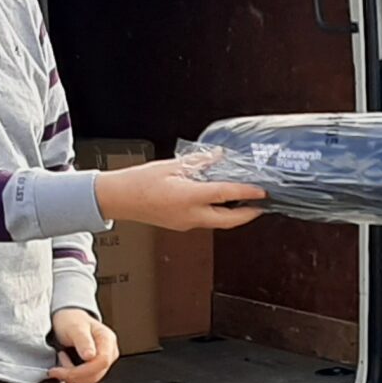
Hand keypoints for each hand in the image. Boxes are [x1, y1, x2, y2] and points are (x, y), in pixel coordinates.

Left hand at [48, 307, 117, 382]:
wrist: (67, 320)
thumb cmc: (71, 320)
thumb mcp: (74, 328)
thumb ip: (83, 341)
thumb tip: (90, 356)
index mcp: (107, 339)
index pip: (102, 362)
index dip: (82, 371)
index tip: (63, 371)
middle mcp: (109, 351)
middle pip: (97, 373)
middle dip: (74, 376)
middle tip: (56, 370)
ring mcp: (104, 360)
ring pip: (92, 379)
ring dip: (72, 377)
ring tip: (61, 364)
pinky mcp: (97, 367)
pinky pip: (87, 379)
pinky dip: (74, 378)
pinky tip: (65, 369)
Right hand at [91, 159, 264, 230]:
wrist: (118, 199)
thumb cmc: (139, 182)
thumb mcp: (171, 166)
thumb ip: (198, 162)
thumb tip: (218, 157)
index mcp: (188, 197)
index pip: (225, 195)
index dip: (247, 193)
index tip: (262, 191)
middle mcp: (190, 215)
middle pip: (228, 221)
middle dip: (249, 215)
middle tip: (261, 205)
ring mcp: (186, 223)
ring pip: (218, 223)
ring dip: (234, 215)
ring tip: (245, 202)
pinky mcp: (181, 225)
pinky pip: (206, 221)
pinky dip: (218, 213)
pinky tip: (220, 202)